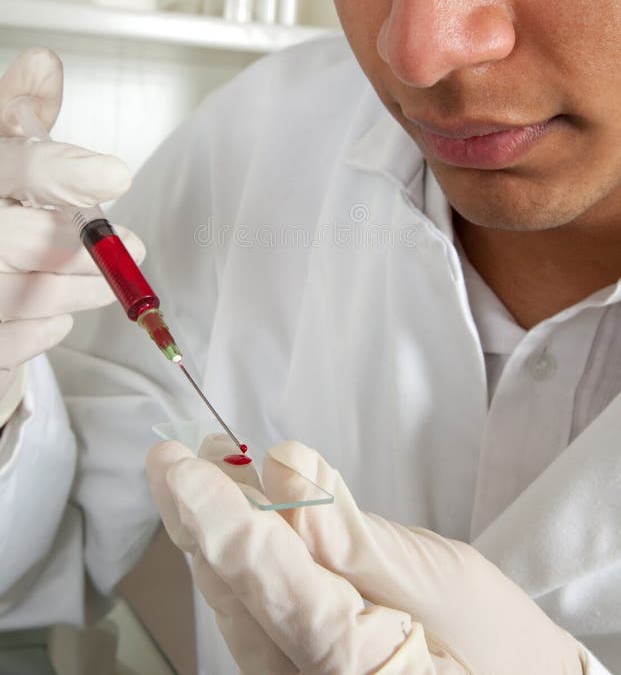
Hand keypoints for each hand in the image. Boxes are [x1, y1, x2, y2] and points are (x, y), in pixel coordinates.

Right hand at [0, 48, 142, 426]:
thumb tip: (45, 63)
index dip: (59, 170)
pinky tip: (59, 315)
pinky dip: (42, 331)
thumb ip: (19, 114)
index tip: (113, 175)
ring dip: (77, 290)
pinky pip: (5, 342)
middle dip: (77, 248)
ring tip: (108, 284)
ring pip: (15, 294)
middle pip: (10, 239)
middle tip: (133, 249)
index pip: (6, 165)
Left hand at [147, 437, 586, 674]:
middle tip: (178, 457)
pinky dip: (239, 566)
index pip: (267, 580)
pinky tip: (232, 525)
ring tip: (202, 474)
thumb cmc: (491, 637)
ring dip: (214, 536)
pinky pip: (253, 620)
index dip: (216, 515)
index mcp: (351, 662)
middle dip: (202, 519)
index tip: (177, 463)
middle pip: (237, 596)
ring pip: (236, 609)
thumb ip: (352, 534)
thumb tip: (284, 467)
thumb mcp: (436, 577)